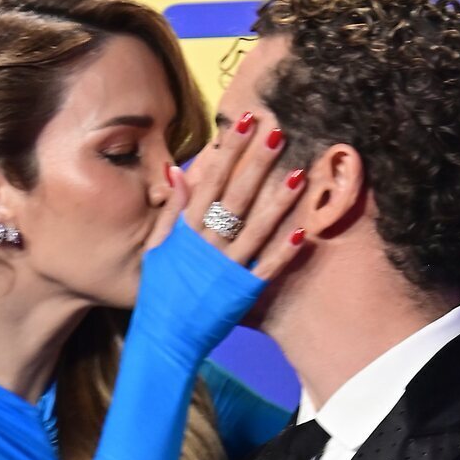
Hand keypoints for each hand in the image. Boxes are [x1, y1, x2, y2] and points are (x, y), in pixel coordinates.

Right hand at [145, 112, 305, 280]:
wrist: (165, 336)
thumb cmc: (160, 289)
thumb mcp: (156, 247)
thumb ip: (169, 210)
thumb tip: (176, 171)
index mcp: (185, 231)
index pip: (210, 181)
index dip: (228, 151)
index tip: (245, 123)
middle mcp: (207, 245)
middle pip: (236, 197)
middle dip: (256, 164)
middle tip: (277, 134)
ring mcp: (227, 268)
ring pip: (257, 228)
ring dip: (278, 201)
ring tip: (299, 173)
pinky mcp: (243, 291)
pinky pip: (266, 267)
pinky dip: (284, 251)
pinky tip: (302, 230)